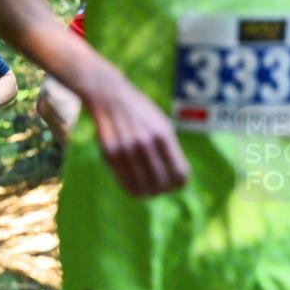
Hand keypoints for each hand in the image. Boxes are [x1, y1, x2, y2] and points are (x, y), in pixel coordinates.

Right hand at [85, 72, 188, 196]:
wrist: (109, 96)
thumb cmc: (140, 112)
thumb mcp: (162, 124)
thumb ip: (169, 148)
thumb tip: (176, 177)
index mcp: (163, 134)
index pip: (179, 172)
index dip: (180, 184)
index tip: (176, 184)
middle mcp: (145, 143)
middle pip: (161, 182)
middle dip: (164, 190)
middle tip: (161, 189)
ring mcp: (125, 149)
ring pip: (142, 186)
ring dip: (148, 192)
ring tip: (149, 191)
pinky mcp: (109, 153)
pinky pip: (124, 181)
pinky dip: (132, 189)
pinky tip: (136, 188)